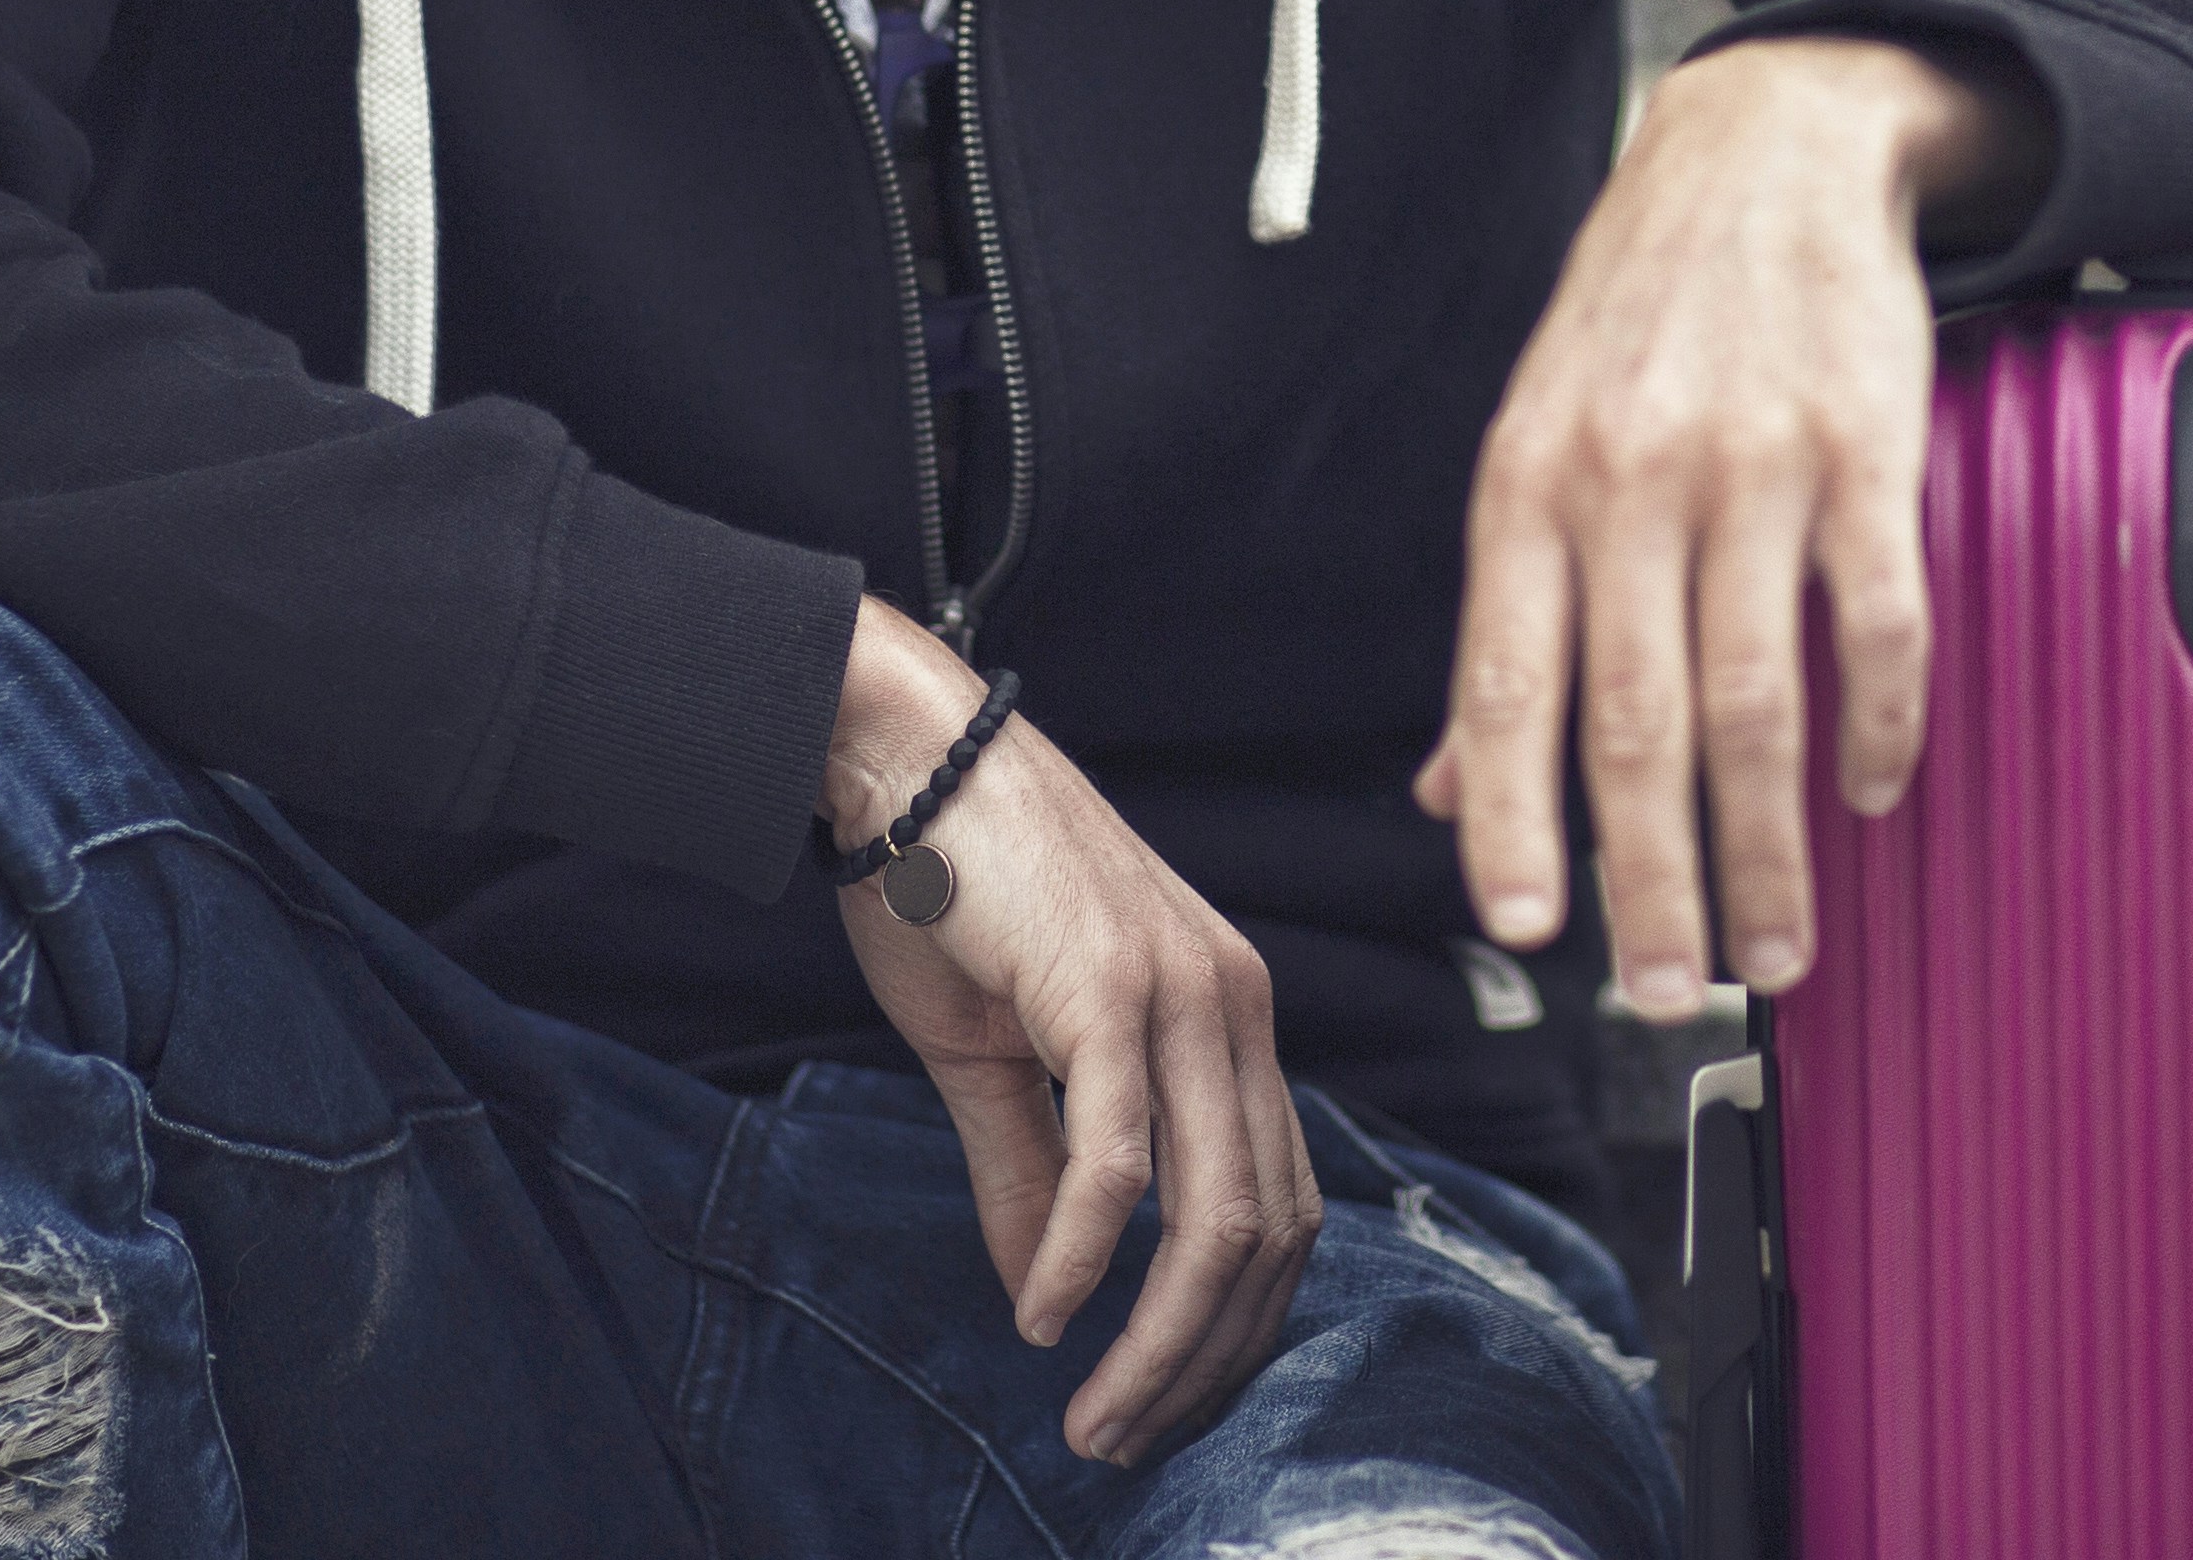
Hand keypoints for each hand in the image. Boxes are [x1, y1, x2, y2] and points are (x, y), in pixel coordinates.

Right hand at [824, 599, 1319, 1464]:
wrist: (906, 753)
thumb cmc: (954, 886)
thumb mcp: (1002, 1055)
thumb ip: (1036, 1174)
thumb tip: (1046, 1298)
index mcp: (1232, 1015)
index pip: (1285, 1206)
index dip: (1238, 1324)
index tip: (1165, 1399)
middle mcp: (1236, 1005)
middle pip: (1270, 1232)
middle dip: (1205, 1361)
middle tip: (1127, 1439)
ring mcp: (1186, 993)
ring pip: (1216, 1215)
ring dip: (1158, 1339)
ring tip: (1095, 1414)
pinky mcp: (1111, 988)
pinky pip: (1119, 1159)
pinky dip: (1086, 1254)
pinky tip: (1047, 1311)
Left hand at [1411, 34, 2044, 1012]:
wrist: (1764, 149)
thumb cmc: (1640, 314)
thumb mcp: (1534, 445)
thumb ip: (1508, 622)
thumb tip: (1451, 789)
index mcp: (1527, 489)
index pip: (1505, 687)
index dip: (1512, 821)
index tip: (1530, 934)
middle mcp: (1627, 481)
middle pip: (1634, 723)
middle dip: (1651, 881)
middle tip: (1672, 990)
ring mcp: (1750, 465)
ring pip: (1754, 699)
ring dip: (1768, 845)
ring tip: (1778, 944)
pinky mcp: (1866, 448)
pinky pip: (1877, 620)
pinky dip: (1878, 727)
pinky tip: (1869, 792)